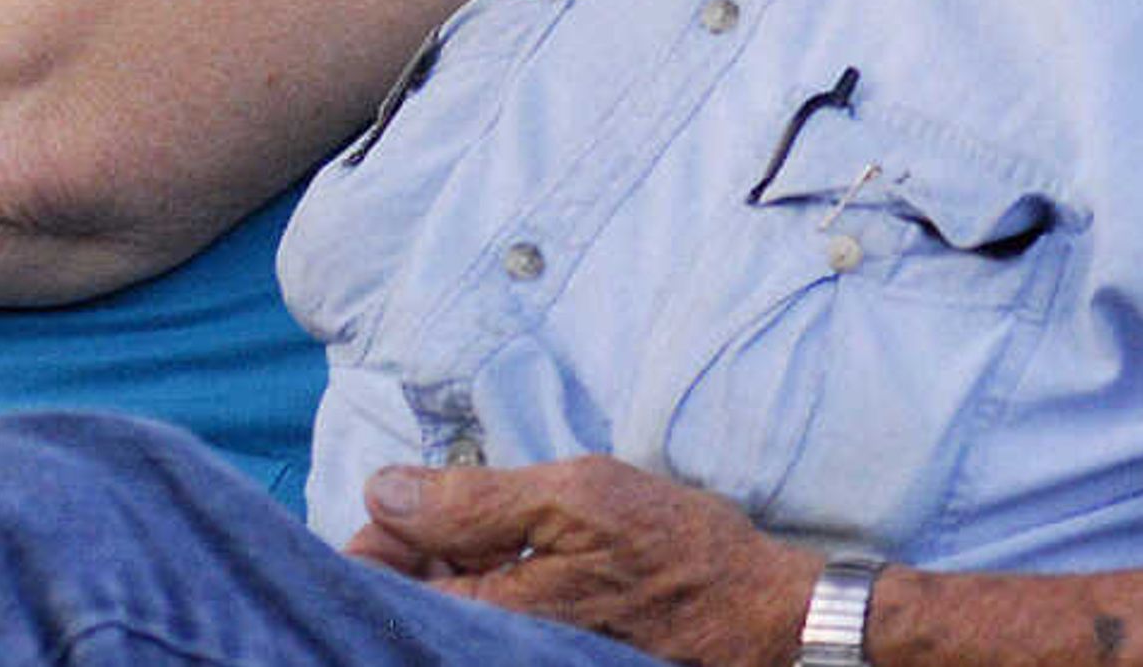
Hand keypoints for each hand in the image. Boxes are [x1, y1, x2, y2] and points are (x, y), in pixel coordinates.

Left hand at [345, 455, 822, 666]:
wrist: (767, 620)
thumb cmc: (677, 553)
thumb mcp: (579, 498)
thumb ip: (476, 501)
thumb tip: (383, 492)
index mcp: (494, 620)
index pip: (386, 592)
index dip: (374, 546)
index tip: (391, 507)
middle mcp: (501, 653)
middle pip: (413, 611)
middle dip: (410, 558)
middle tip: (434, 513)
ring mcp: (530, 658)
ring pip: (452, 620)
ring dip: (449, 573)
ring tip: (479, 534)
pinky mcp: (556, 659)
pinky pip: (496, 631)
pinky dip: (489, 594)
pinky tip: (514, 566)